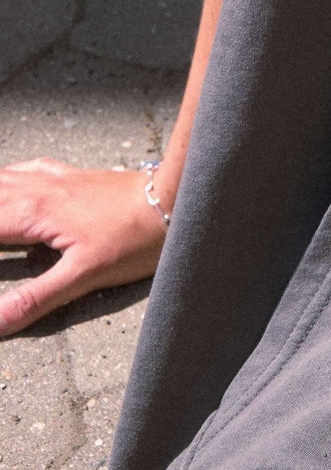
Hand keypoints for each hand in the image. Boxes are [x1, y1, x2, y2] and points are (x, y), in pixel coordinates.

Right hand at [0, 158, 167, 335]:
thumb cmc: (132, 239)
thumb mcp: (82, 277)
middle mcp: (35, 188)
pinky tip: (5, 181)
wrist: (174, 197)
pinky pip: (22, 169)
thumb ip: (33, 300)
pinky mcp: (68, 174)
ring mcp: (52, 177)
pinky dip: (3, 178)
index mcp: (31, 214)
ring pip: (0, 180)